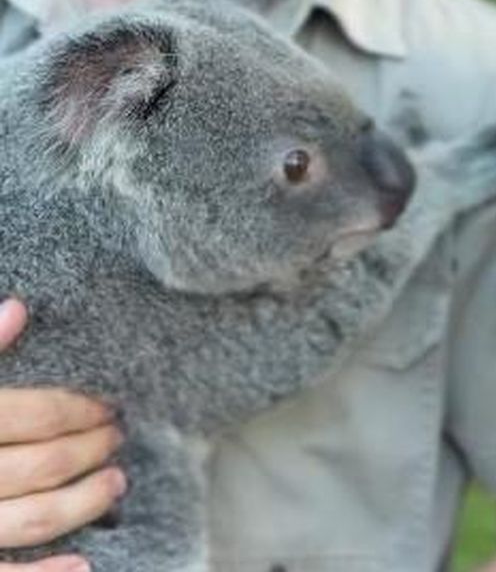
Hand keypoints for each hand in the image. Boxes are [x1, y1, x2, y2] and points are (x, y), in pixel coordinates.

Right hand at [0, 298, 125, 564]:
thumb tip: (18, 309)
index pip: (37, 416)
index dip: (80, 408)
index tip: (108, 403)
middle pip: (45, 464)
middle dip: (91, 449)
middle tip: (117, 436)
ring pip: (35, 519)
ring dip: (84, 502)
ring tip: (116, 482)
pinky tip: (82, 565)